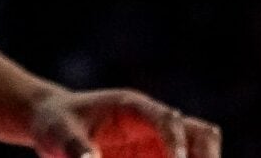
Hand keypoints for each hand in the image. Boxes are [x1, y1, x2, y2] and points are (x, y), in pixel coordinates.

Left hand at [29, 88, 221, 157]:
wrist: (53, 124)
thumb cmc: (56, 123)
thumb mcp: (58, 134)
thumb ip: (75, 148)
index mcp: (133, 108)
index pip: (167, 120)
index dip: (175, 142)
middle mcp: (154, 124)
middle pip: (201, 133)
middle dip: (207, 156)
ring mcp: (157, 145)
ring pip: (199, 152)